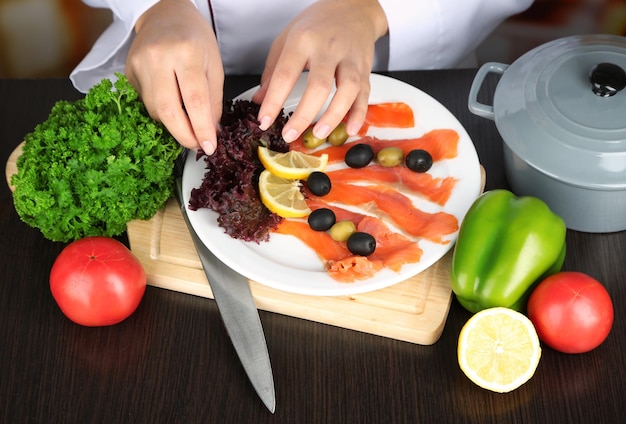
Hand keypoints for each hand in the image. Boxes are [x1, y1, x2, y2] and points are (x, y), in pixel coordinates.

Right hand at [126, 0, 223, 153]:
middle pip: (168, 110)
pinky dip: (162, 112)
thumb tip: (211, 131)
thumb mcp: (214, 64)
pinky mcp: (129, 71)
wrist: (165, 14)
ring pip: (155, 110)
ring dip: (173, 124)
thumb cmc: (195, 38)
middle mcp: (159, 58)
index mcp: (186, 53)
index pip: (194, 101)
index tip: (209, 147)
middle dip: (184, 135)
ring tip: (188, 126)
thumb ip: (213, 100)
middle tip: (196, 146)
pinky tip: (172, 106)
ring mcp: (139, 64)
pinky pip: (146, 102)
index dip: (201, 129)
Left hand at [251, 0, 387, 142]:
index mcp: (303, 41)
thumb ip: (273, 71)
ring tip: (319, 134)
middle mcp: (328, 48)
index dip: (273, 101)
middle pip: (319, 85)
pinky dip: (359, 113)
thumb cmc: (316, 24)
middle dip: (304, 114)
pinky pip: (365, 93)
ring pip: (347, 89)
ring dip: (334, 115)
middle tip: (290, 134)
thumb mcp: (287, 39)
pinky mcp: (365, 68)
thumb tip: (260, 101)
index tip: (264, 121)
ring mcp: (350, 58)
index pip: (285, 74)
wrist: (352, 8)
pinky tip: (350, 128)